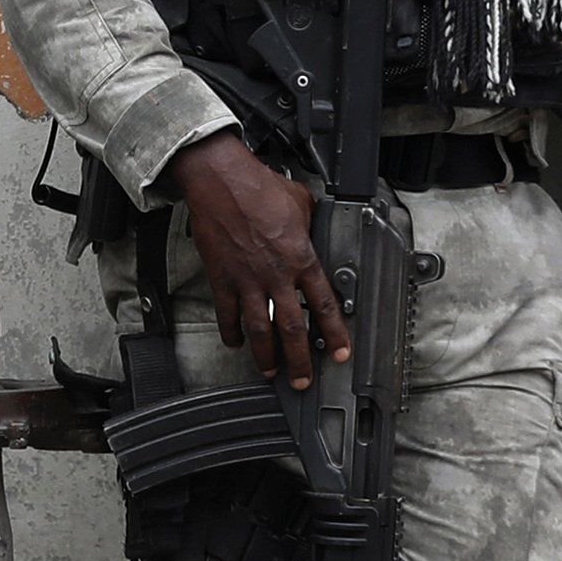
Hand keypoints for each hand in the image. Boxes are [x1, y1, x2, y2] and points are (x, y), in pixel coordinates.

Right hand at [167, 130, 346, 390]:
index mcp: (301, 258)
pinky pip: (226, 314)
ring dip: (264, 355)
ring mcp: (247, 280)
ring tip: (269, 371)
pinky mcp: (222, 278)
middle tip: (303, 379)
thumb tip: (315, 230)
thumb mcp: (301, 202)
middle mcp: (276, 275)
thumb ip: (311, 225)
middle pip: (291, 329)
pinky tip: (234, 342)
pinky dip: (230, 332)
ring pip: (259, 329)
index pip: (323, 306)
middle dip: (299, 360)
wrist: (220, 181)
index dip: (335, 334)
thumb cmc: (259, 187)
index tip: (341, 353)